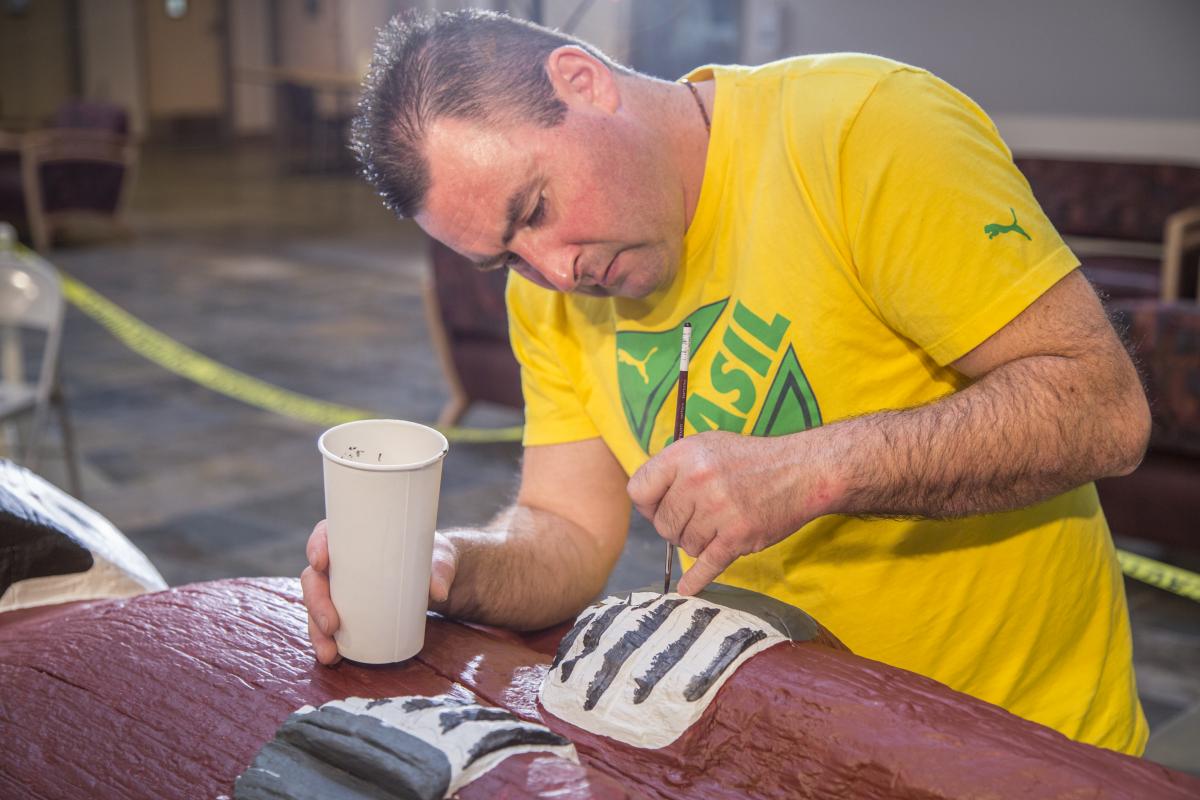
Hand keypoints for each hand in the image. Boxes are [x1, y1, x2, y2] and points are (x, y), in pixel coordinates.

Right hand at [300, 519, 459, 664]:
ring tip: (329, 652)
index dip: (316, 546)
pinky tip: (332, 656)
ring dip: (316, 630)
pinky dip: (327, 641)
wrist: (438, 579)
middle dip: (316, 603)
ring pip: (317, 606)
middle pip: (315, 578)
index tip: (320, 562)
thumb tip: (438, 592)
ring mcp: (343, 588)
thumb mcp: (440, 558)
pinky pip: (329, 625)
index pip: (327, 535)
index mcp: (357, 539)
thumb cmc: (432, 558)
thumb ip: (440, 570)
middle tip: (331, 625)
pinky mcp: (350, 610)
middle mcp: (343, 563)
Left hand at [626, 430, 838, 594]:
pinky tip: (687, 588)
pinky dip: (696, 580)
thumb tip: (646, 500)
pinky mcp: (737, 536)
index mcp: (685, 455)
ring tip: (720, 524)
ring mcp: (717, 510)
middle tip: (699, 517)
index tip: (660, 507)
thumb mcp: (706, 445)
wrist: (802, 471)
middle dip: (676, 526)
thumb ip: (674, 468)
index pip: (639, 491)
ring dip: (699, 541)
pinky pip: (706, 566)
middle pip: (662, 524)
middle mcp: (697, 481)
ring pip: (685, 545)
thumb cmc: (750, 459)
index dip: (648, 503)